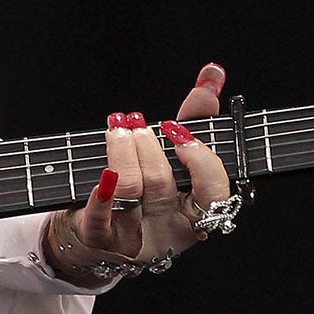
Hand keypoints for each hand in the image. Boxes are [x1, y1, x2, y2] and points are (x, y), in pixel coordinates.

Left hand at [43, 63, 232, 281]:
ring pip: (130, 193)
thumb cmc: (147, 193)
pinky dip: (101, 195)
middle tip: (136, 124)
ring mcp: (136, 237)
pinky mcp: (102, 240)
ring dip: (122, 152)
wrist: (99, 234)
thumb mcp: (175, 157)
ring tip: (117, 130)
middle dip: (148, 146)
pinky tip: (102, 174)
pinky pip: (100, 220)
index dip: (200, 161)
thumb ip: (197, 118)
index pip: (214, 192)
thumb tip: (212, 73)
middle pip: (163, 184)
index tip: (178, 131)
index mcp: (196, 212)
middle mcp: (169, 228)